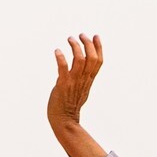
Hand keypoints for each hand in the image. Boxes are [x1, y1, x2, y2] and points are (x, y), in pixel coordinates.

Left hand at [47, 34, 105, 156]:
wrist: (63, 121)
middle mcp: (83, 80)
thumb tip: (81, 64)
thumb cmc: (70, 105)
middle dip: (88, 43)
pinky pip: (63, 68)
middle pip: (92, 58)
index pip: (99, 62)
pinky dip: (61, 58)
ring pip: (80, 60)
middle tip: (80, 35)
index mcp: (89, 81)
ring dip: (75, 47)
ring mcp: (73, 82)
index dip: (99, 47)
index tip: (95, 36)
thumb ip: (83, 76)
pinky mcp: (62, 85)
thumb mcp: (81, 89)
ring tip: (70, 39)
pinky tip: (57, 51)